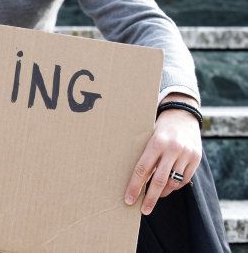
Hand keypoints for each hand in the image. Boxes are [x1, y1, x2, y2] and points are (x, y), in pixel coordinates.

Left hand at [124, 94, 201, 214]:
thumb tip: (134, 182)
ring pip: (173, 182)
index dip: (135, 187)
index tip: (129, 200)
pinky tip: (168, 186)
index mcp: (156, 143)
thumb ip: (144, 156)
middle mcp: (172, 149)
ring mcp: (186, 154)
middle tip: (143, 210)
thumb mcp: (148, 137)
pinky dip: (175, 186)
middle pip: (159, 180)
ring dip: (162, 192)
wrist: (182, 116)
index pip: (142, 170)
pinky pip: (184, 180)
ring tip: (155, 196)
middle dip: (150, 198)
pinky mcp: (196, 158)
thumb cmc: (158, 129)